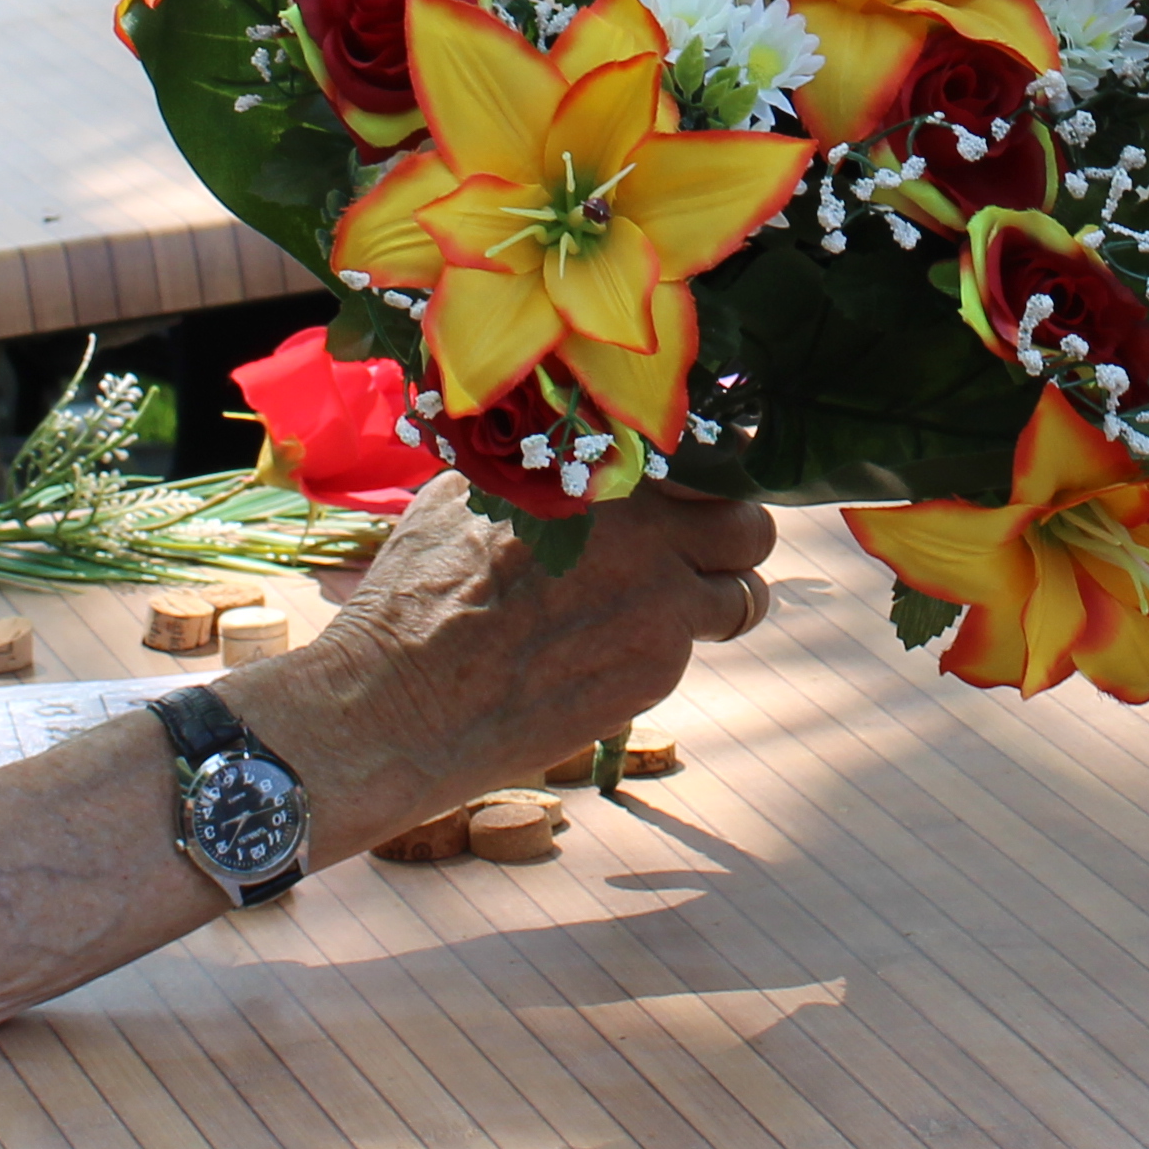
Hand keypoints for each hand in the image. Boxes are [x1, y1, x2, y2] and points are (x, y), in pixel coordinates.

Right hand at [249, 475, 776, 832]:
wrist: (397, 700)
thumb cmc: (417, 589)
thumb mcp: (470, 490)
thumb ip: (547, 466)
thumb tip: (578, 448)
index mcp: (604, 473)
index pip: (708, 455)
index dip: (704, 475)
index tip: (690, 488)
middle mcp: (651, 534)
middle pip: (751, 526)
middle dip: (730, 537)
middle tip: (694, 549)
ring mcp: (662, 607)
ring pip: (743, 597)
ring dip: (715, 597)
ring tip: (662, 605)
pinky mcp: (656, 672)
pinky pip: (693, 648)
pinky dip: (665, 645)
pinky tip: (605, 649)